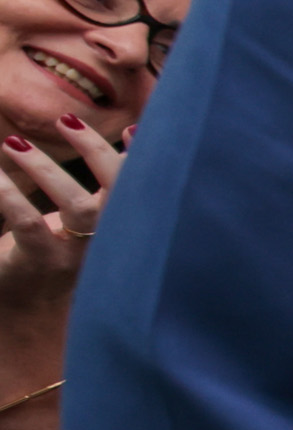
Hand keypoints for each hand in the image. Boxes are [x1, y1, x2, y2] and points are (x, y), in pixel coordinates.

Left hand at [0, 118, 119, 357]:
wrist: (24, 310)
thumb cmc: (54, 256)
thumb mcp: (83, 222)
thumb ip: (102, 188)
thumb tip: (126, 137)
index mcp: (120, 229)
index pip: (141, 189)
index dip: (142, 159)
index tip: (132, 128)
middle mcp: (108, 242)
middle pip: (119, 193)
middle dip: (96, 152)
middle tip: (65, 119)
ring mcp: (78, 256)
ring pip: (77, 206)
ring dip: (46, 168)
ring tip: (12, 144)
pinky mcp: (42, 264)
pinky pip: (30, 223)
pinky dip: (11, 194)